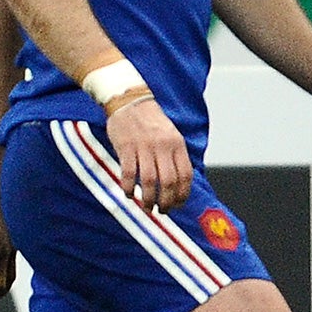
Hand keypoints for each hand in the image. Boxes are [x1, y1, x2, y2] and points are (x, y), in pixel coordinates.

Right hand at [105, 94, 191, 210]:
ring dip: (148, 198)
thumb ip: (174, 156)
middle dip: (166, 201)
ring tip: (146, 207)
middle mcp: (163, 147)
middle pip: (168, 182)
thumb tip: (176, 183)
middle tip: (161, 210)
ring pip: (149, 181)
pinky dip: (129, 187)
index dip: (183, 194)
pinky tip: (128, 194)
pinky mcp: (126, 148)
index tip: (178, 205)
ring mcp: (144, 147)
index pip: (185, 175)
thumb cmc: (150, 121)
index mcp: (177, 145)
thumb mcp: (170, 136)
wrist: (129, 102)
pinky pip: (129, 173)